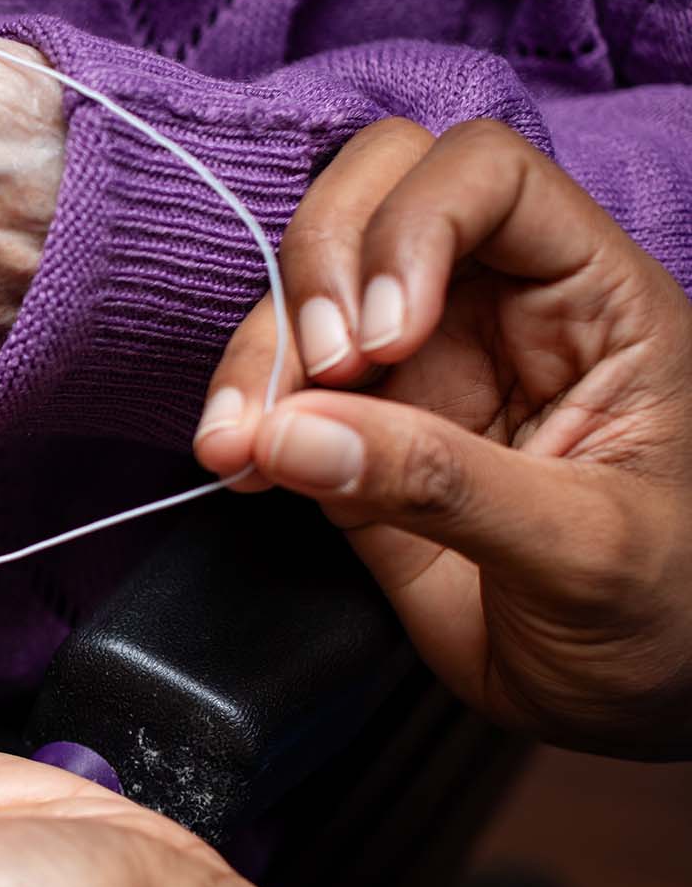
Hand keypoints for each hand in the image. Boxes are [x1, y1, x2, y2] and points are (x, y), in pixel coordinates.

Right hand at [195, 119, 691, 758]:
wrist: (627, 710)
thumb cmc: (663, 616)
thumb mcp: (583, 549)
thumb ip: (441, 483)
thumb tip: (291, 434)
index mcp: (591, 299)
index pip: (490, 176)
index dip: (417, 223)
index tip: (386, 339)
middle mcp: (495, 310)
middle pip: (377, 192)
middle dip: (318, 263)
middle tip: (319, 368)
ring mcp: (416, 370)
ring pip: (306, 289)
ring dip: (259, 350)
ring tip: (238, 443)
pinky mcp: (351, 436)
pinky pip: (275, 391)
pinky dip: (239, 416)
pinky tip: (237, 464)